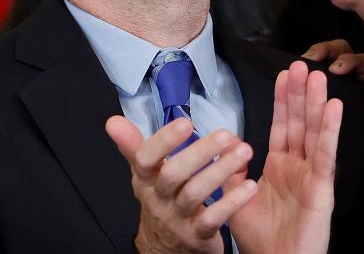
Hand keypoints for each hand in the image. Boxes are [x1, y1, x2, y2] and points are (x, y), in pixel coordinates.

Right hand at [105, 117, 257, 253]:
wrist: (163, 248)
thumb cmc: (159, 199)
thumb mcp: (144, 174)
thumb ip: (133, 146)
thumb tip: (113, 121)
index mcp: (145, 179)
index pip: (145, 158)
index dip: (163, 140)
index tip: (185, 121)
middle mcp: (158, 198)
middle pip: (173, 174)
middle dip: (199, 152)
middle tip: (226, 134)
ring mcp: (177, 218)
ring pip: (195, 194)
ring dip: (221, 171)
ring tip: (243, 151)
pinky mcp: (197, 235)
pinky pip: (213, 218)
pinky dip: (232, 202)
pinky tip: (250, 186)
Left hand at [228, 61, 342, 253]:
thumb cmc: (260, 239)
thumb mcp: (236, 197)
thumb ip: (231, 170)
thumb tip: (225, 145)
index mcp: (280, 167)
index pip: (282, 125)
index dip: (283, 100)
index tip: (285, 74)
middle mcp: (299, 167)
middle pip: (300, 122)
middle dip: (301, 93)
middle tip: (303, 64)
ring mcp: (312, 176)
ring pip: (314, 132)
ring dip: (317, 103)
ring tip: (318, 76)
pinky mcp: (322, 189)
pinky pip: (325, 155)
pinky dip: (329, 130)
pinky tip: (333, 108)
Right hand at [303, 40, 363, 127]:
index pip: (363, 63)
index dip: (349, 62)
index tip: (335, 69)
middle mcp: (357, 74)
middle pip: (341, 51)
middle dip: (325, 50)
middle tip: (310, 58)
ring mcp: (341, 80)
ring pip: (325, 58)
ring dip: (311, 58)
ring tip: (297, 65)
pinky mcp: (328, 88)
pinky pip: (314, 75)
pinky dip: (304, 73)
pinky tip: (290, 78)